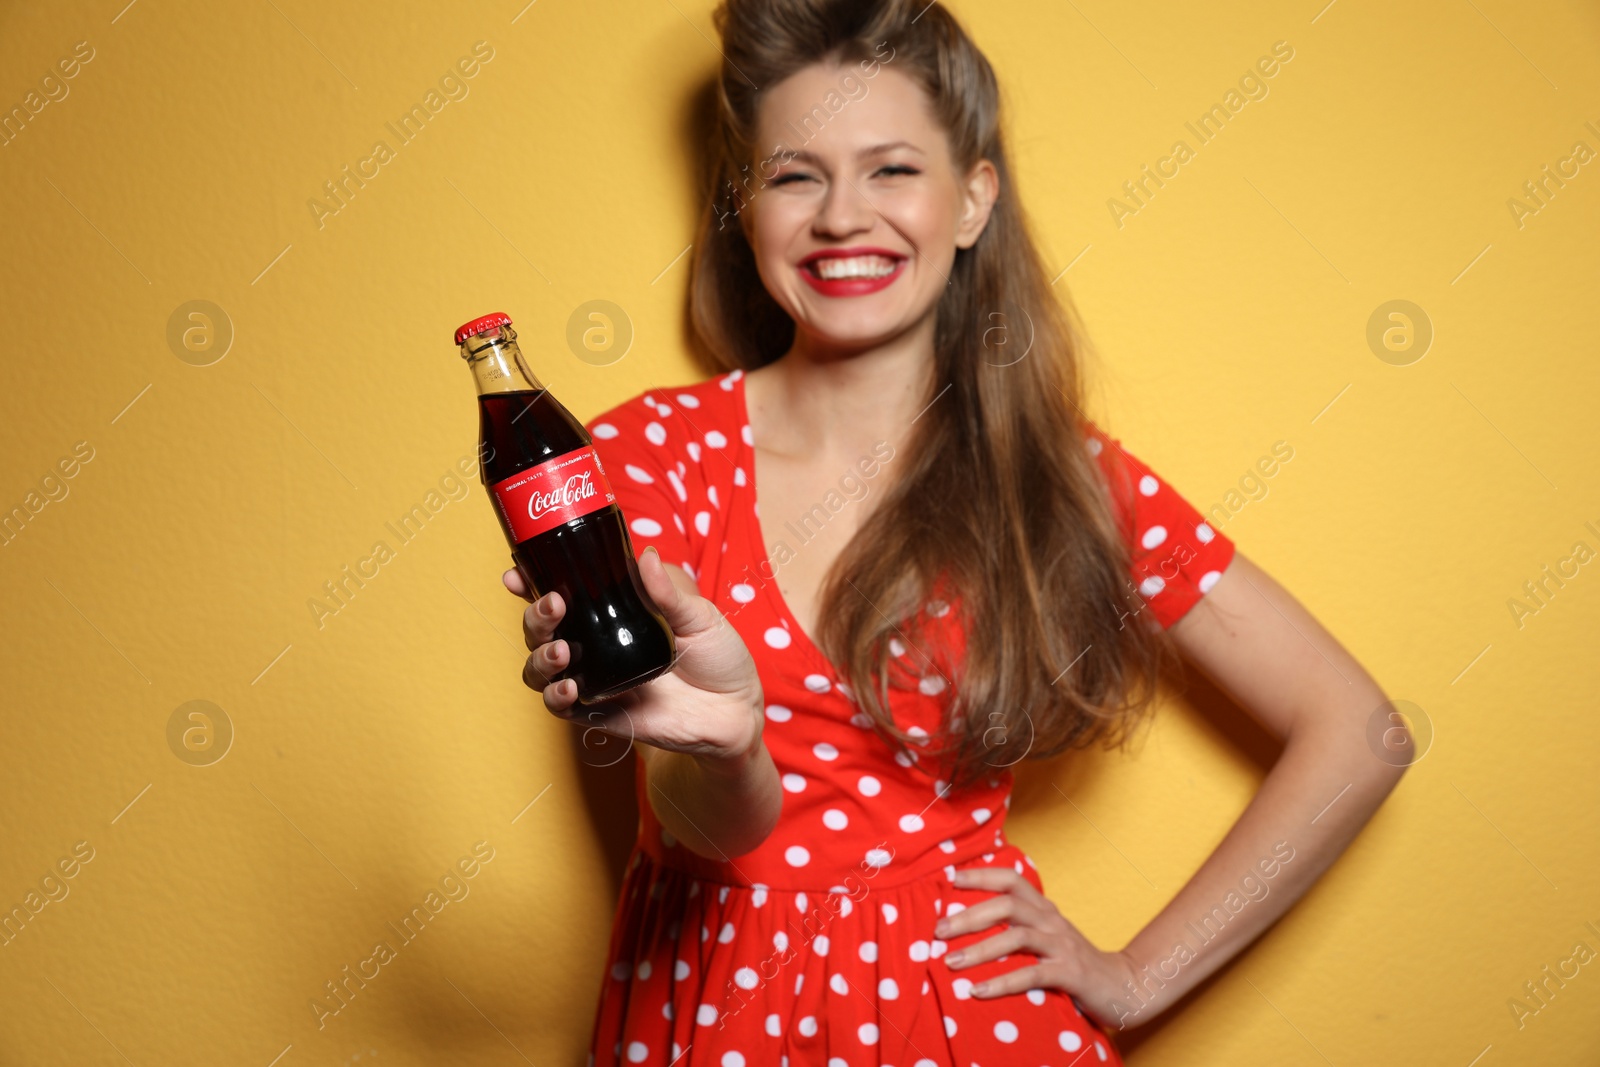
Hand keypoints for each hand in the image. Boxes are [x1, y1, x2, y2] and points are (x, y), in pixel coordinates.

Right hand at [503, 547, 765, 764]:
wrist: (736, 710)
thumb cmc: (717, 657)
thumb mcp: (698, 617)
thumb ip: (668, 592)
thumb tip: (646, 556)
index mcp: (612, 614)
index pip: (562, 595)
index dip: (531, 584)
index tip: (517, 573)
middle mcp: (595, 645)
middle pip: (541, 630)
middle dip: (535, 616)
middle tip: (554, 605)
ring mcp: (595, 679)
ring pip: (541, 668)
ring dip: (538, 657)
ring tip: (560, 650)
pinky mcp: (601, 714)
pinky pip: (563, 707)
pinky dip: (556, 696)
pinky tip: (569, 686)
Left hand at [933, 866, 1143, 1030]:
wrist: (1125, 986)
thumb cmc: (1073, 961)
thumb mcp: (1046, 937)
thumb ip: (1018, 926)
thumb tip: (969, 920)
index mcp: (1044, 908)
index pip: (1010, 880)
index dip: (980, 875)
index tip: (949, 880)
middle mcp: (1052, 920)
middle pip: (1007, 905)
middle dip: (969, 916)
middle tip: (938, 932)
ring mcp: (1062, 946)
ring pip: (1016, 938)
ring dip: (979, 950)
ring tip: (951, 963)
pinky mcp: (1070, 974)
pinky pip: (1031, 975)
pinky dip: (1002, 983)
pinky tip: (978, 992)